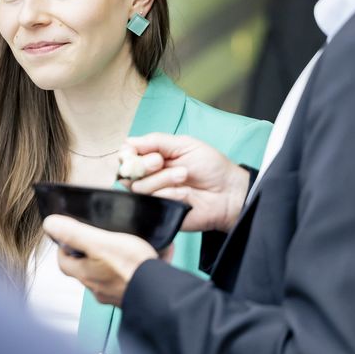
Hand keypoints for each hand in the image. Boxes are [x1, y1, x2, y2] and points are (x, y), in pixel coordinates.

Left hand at [43, 215, 159, 305]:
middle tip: (99, 238)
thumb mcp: (100, 243)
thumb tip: (50, 224)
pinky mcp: (132, 295)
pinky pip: (128, 279)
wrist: (161, 294)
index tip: (69, 235)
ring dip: (112, 261)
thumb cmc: (131, 269)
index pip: (63, 261)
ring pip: (107, 275)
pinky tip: (145, 258)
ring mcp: (115, 294)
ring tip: (124, 245)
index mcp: (85, 273)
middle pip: (85, 268)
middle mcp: (98, 287)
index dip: (63, 247)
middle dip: (90, 253)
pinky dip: (132, 268)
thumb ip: (74, 233)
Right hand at [123, 133, 250, 232]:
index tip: (133, 152)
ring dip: (162, 179)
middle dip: (143, 165)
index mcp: (153, 158)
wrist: (229, 192)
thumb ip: (156, 141)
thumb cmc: (211, 167)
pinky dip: (169, 194)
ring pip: (139, 188)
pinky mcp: (160, 212)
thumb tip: (128, 142)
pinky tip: (184, 194)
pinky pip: (152, 203)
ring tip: (183, 175)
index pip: (126, 156)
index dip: (126, 154)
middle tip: (161, 162)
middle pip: (126, 172)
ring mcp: (154, 196)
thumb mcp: (184, 144)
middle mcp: (149, 177)